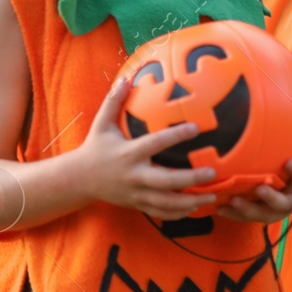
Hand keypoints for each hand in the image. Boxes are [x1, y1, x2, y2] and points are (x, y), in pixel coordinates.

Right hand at [76, 77, 218, 218]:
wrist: (80, 180)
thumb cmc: (95, 148)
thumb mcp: (101, 124)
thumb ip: (113, 101)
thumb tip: (125, 78)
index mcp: (128, 153)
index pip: (156, 143)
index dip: (176, 135)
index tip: (196, 128)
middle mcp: (134, 175)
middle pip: (166, 180)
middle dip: (191, 178)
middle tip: (212, 172)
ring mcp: (136, 193)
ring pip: (166, 202)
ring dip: (190, 201)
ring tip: (210, 198)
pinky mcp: (137, 205)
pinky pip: (161, 213)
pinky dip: (178, 213)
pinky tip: (195, 208)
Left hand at [218, 129, 291, 223]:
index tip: (290, 161)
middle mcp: (290, 201)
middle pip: (283, 203)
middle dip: (271, 197)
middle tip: (260, 189)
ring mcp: (275, 211)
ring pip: (263, 214)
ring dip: (248, 208)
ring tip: (234, 200)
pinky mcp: (260, 216)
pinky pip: (247, 218)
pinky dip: (233, 214)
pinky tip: (220, 208)